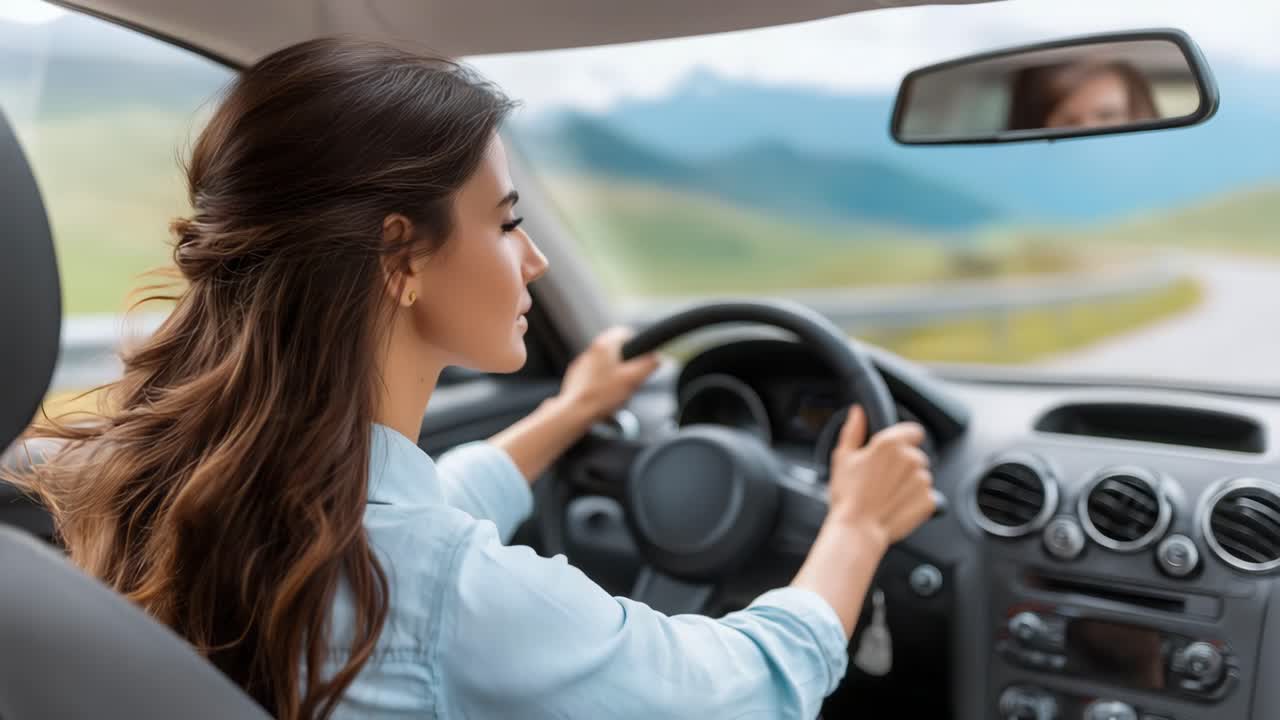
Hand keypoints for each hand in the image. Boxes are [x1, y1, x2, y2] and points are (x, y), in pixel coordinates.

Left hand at [559, 327, 660, 423]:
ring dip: (614, 372)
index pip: (626, 332)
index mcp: (605, 345)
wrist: (576, 411)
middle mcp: (591, 350)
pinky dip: (601, 382)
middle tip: (632, 377)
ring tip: (618, 390)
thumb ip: (649, 365)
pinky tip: (605, 395)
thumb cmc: (603, 395)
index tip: (642, 358)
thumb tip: (657, 357)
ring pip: (605, 362)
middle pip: (616, 349)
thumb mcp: (634, 379)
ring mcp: (582, 363)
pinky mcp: (576, 376)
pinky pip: (594, 374)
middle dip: (626, 362)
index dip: (638, 344)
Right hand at [825, 405, 934, 548]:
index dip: (905, 440)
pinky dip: (916, 500)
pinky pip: (927, 496)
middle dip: (903, 465)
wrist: (857, 530)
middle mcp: (911, 459)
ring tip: (888, 495)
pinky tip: (897, 505)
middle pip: (916, 455)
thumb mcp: (843, 458)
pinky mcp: (929, 501)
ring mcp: (923, 481)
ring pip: (921, 476)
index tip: (893, 452)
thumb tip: (858, 412)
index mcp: (891, 444)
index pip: (914, 431)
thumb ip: (854, 431)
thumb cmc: (847, 495)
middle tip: (882, 479)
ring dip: (909, 483)